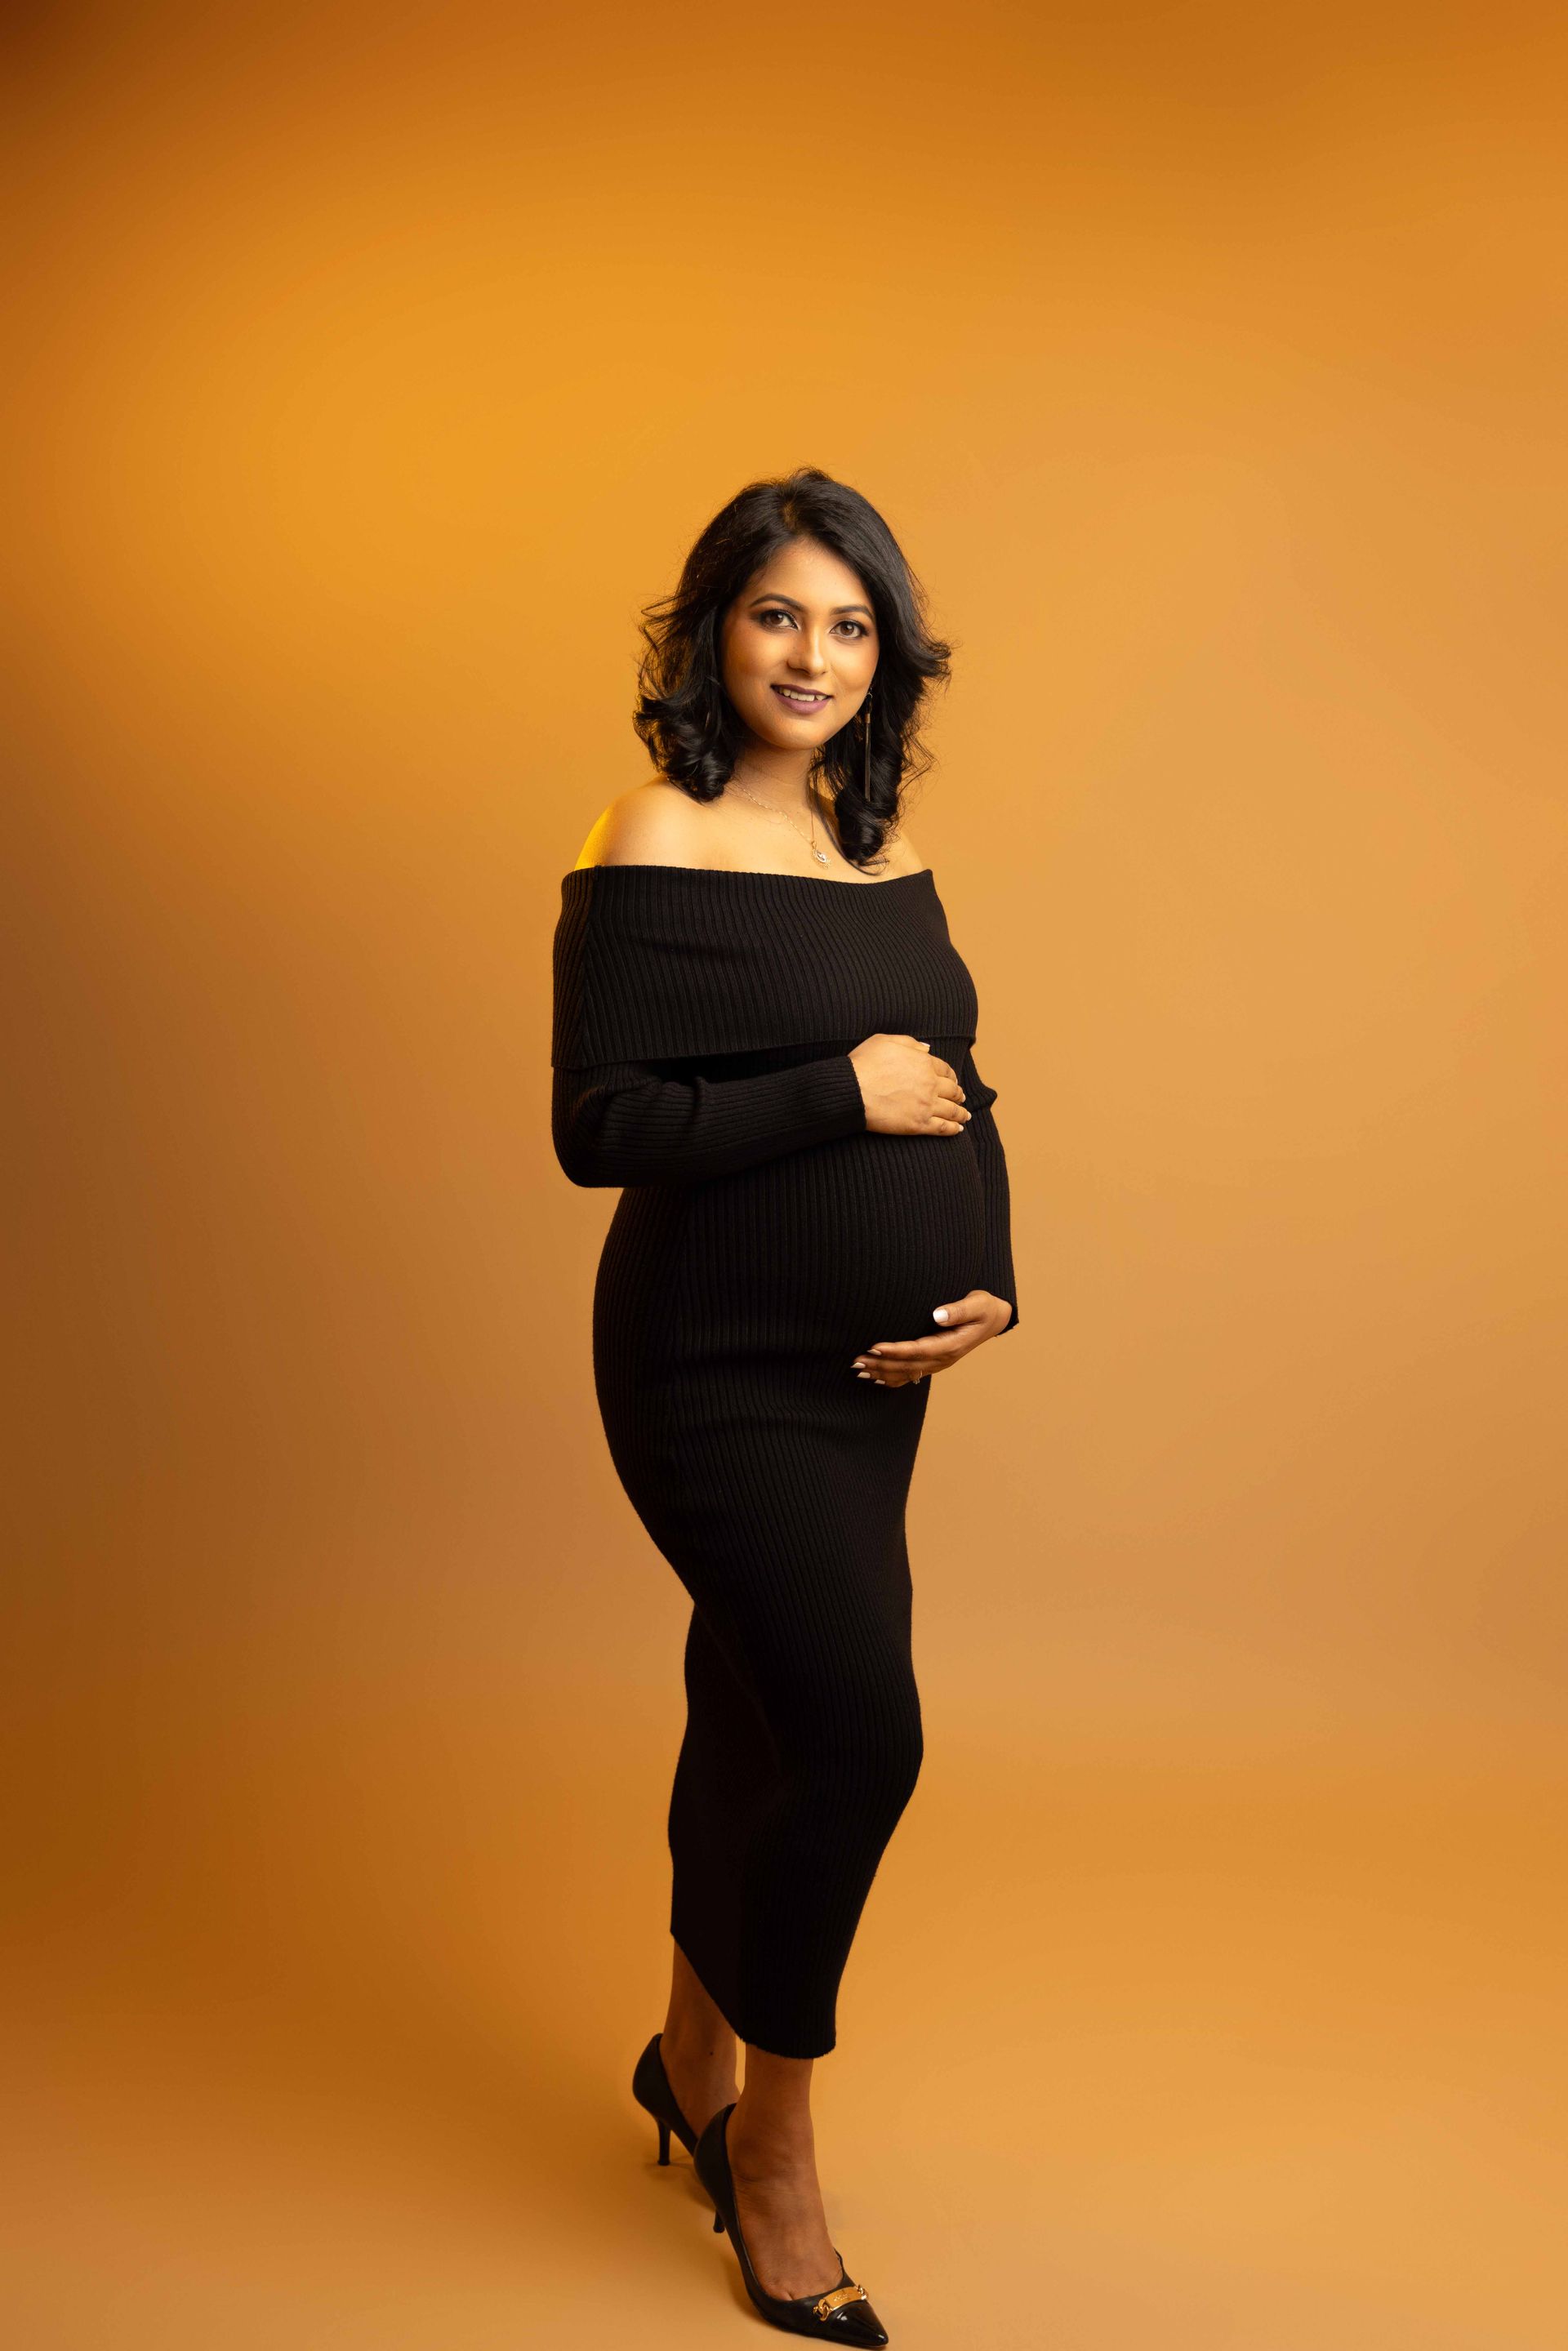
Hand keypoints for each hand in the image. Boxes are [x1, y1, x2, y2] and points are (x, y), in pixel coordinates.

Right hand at [848, 1033, 969, 1135]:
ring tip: (965, 1116)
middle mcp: (930, 1084)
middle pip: (952, 1090)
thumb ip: (909, 1043)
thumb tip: (927, 1048)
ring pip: (951, 1110)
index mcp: (924, 1063)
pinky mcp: (918, 1124)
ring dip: (961, 1113)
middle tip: (961, 1097)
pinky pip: (942, 1127)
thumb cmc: (864, 1063)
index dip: (951, 1075)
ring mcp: (926, 1105)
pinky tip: (958, 1130)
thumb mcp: (884, 1041)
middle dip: (958, 1094)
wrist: (853, 1090)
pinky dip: (953, 1129)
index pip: (945, 1069)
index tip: (953, 1080)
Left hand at [850, 1290, 1013, 1385]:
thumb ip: (959, 1309)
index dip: (895, 1350)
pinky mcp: (935, 1363)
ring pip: (906, 1373)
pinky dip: (892, 1378)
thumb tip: (938, 1315)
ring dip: (882, 1372)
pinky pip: (911, 1375)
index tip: (874, 1346)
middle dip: (880, 1364)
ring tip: (859, 1369)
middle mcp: (943, 1359)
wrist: (994, 1319)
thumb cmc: (984, 1308)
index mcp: (951, 1346)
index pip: (918, 1350)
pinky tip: (875, 1378)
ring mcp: (939, 1364)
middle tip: (856, 1361)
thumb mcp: (978, 1304)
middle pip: (907, 1365)